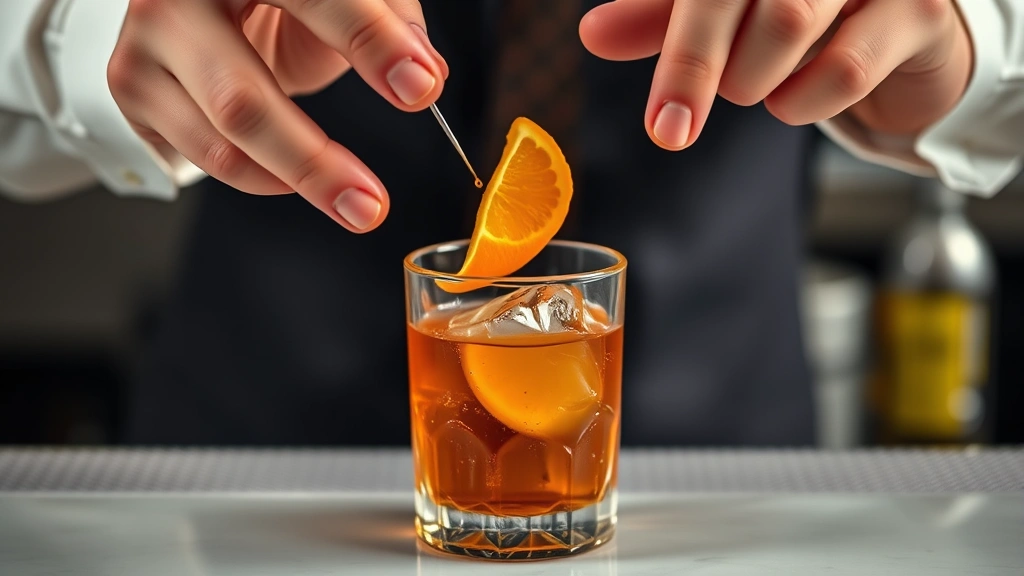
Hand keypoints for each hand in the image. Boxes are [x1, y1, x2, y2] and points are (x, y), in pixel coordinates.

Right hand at [108, 0, 446, 232]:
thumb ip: (389, 15)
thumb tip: (425, 72)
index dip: (371, 42)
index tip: (419, 87)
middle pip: (242, 98)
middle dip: (314, 161)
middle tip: (371, 203)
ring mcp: (144, 42)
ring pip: (219, 140)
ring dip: (294, 182)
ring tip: (353, 201)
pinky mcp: (132, 86)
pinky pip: (203, 156)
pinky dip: (259, 175)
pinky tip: (289, 171)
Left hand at [580, 0, 973, 150]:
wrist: (902, 34)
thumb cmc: (803, 17)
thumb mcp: (724, 16)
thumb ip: (662, 21)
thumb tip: (593, 35)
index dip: (680, 56)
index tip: (663, 126)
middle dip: (706, 71)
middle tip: (722, 93)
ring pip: (789, 24)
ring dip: (758, 82)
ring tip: (763, 83)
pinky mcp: (920, 9)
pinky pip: (844, 68)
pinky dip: (806, 102)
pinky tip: (801, 96)